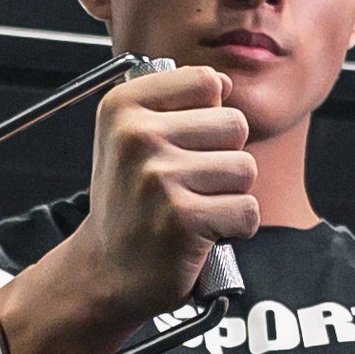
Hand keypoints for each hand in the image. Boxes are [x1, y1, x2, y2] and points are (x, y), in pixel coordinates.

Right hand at [77, 59, 262, 303]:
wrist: (107, 271)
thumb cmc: (129, 202)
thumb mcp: (131, 138)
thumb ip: (176, 103)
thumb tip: (223, 83)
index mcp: (123, 106)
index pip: (205, 82)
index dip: (207, 116)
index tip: (178, 144)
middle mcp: (137, 137)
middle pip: (234, 124)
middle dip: (223, 158)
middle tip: (187, 185)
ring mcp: (159, 178)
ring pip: (245, 168)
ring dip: (230, 195)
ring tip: (194, 208)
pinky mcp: (184, 219)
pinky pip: (247, 210)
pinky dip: (235, 228)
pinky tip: (202, 234)